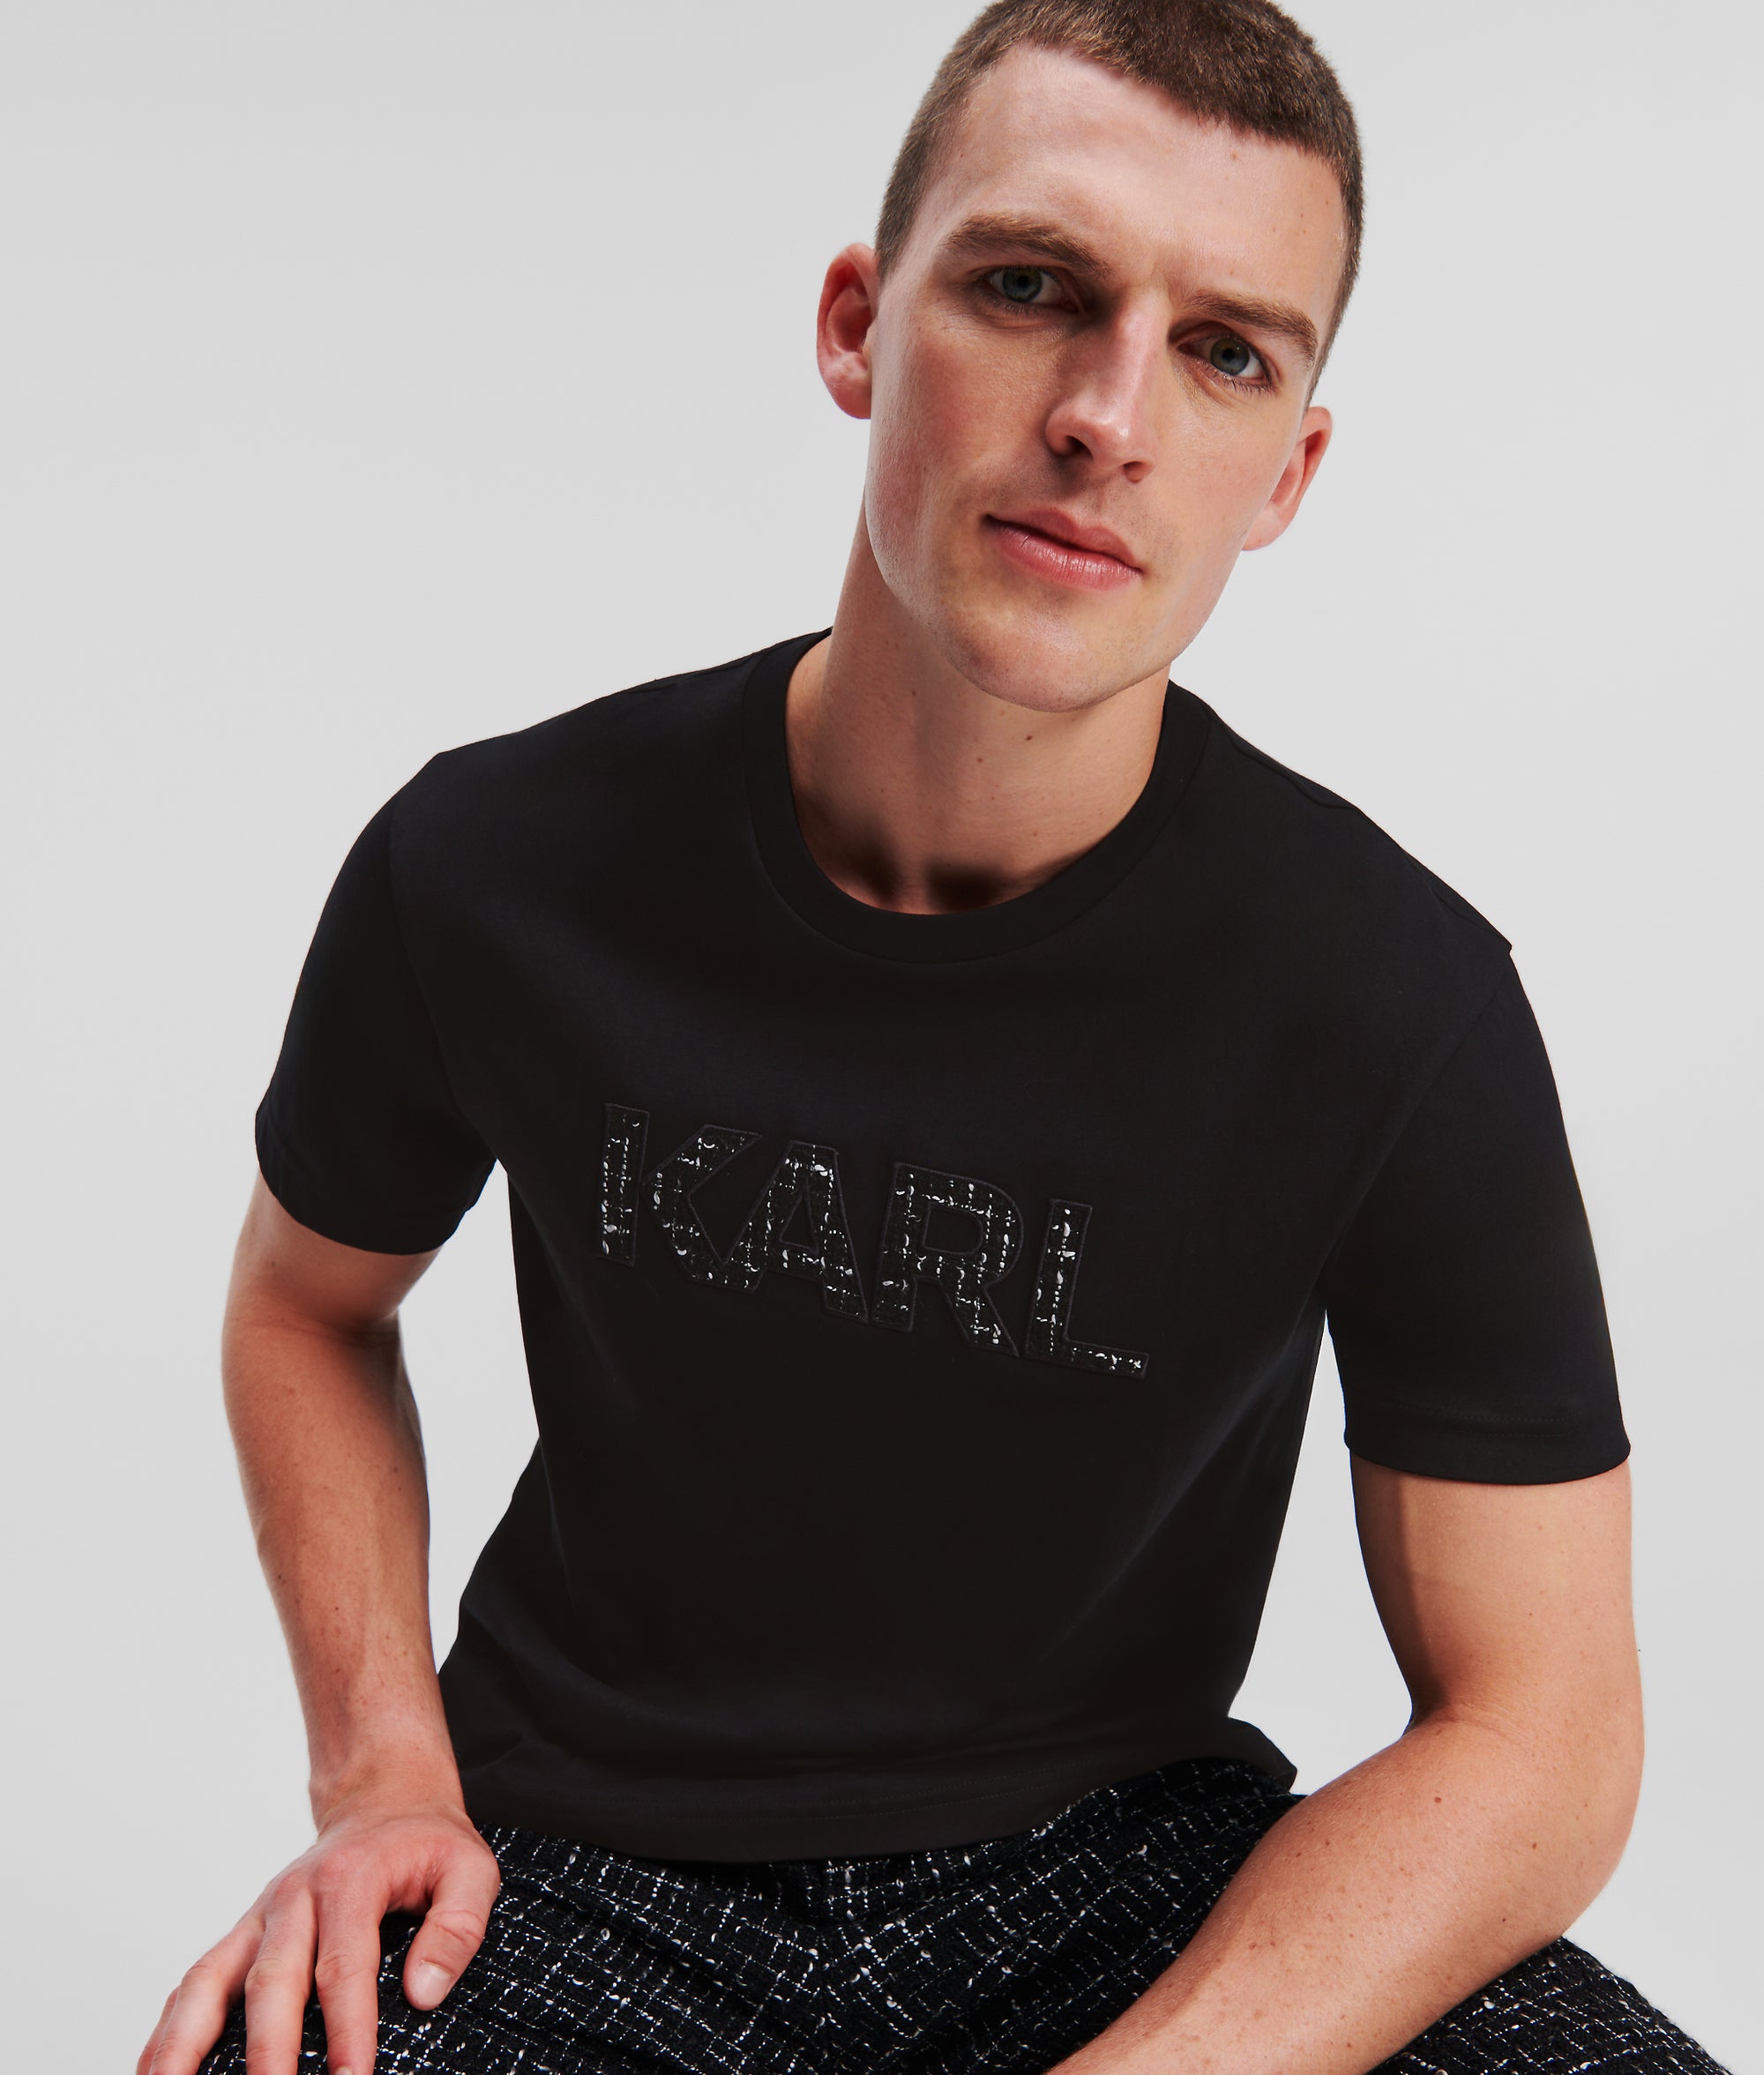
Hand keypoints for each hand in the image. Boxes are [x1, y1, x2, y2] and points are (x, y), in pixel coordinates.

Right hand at [137, 1788, 500, 2074]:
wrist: (385, 1801)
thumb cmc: (427, 1843)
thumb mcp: (469, 1868)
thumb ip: (458, 1928)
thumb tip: (425, 1992)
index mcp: (351, 1879)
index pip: (344, 1964)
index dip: (347, 2028)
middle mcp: (294, 1897)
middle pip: (272, 1981)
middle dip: (269, 2052)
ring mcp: (261, 1917)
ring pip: (210, 1981)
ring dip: (185, 2043)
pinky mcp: (244, 1935)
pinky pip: (197, 1981)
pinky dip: (170, 2029)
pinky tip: (154, 2071)